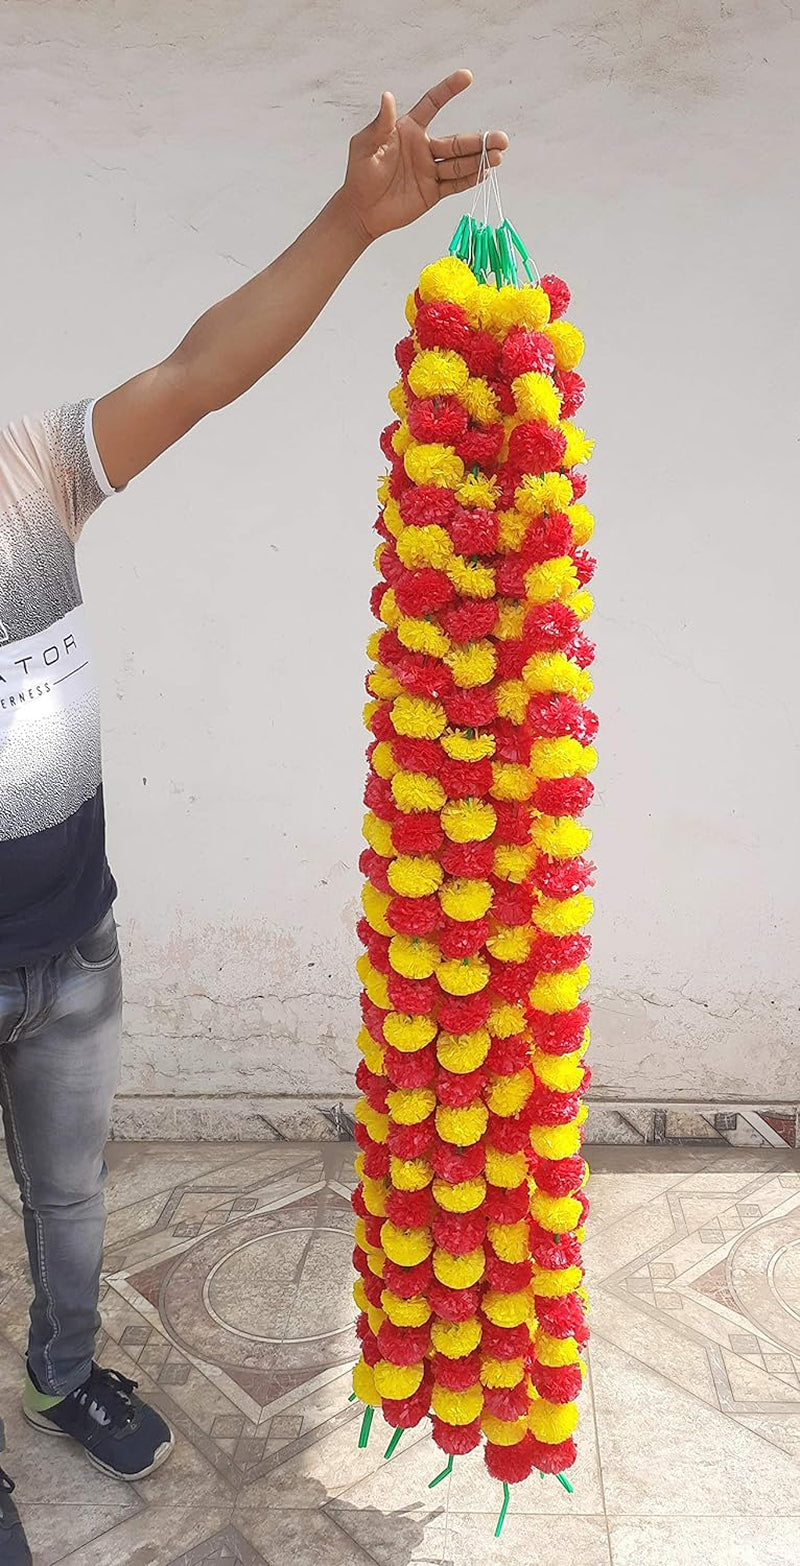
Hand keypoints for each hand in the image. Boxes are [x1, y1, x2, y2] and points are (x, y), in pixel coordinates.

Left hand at [339, 69, 507, 242]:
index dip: (449, 90)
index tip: (467, 76)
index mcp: (409, 130)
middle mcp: (424, 147)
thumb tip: (388, 96)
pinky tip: (485, 172)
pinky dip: (470, 179)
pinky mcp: (433, 192)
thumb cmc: (359, 174)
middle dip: (480, 140)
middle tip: (501, 138)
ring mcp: (430, 170)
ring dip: (480, 159)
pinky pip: (454, 184)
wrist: (360, 211)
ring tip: (499, 155)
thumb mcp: (365, 146)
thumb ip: (380, 125)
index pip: (433, 104)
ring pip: (460, 162)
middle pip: (456, 141)